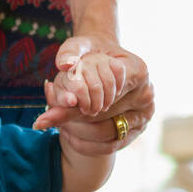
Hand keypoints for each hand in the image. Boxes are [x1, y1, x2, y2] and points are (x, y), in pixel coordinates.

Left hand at [32, 33, 154, 157]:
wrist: (105, 61)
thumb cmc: (92, 52)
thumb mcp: (80, 45)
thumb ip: (69, 53)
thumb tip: (63, 65)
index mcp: (138, 71)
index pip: (107, 89)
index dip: (81, 97)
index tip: (60, 102)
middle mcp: (146, 95)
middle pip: (104, 113)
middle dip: (74, 116)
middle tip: (45, 120)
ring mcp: (144, 116)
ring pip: (106, 133)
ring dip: (79, 132)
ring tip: (56, 126)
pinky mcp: (136, 132)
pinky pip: (110, 146)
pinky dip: (87, 144)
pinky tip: (68, 136)